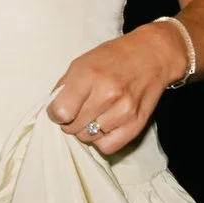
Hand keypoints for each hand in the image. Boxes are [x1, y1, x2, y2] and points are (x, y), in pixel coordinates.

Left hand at [47, 23, 184, 155]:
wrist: (151, 55)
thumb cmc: (113, 57)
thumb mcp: (82, 62)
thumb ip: (64, 86)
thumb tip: (52, 110)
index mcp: (88, 75)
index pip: (60, 112)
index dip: (55, 113)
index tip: (60, 109)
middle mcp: (107, 94)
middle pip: (72, 127)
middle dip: (69, 122)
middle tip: (78, 110)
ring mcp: (123, 111)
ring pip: (88, 138)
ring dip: (86, 130)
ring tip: (95, 114)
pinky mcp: (136, 124)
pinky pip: (108, 147)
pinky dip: (102, 140)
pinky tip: (104, 125)